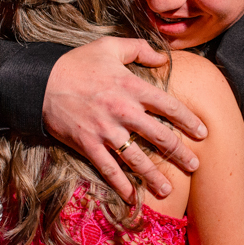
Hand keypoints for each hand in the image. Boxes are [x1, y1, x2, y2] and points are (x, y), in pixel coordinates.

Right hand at [43, 37, 206, 200]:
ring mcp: (105, 130)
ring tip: (168, 189)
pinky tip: (133, 198)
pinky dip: (121, 185)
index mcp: (132, 86)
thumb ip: (140, 49)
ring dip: (154, 176)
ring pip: (137, 158)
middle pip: (159, 136)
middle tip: (195, 165)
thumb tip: (164, 57)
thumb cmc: (77, 62)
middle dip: (180, 152)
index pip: (169, 106)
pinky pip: (108, 169)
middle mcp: (123, 111)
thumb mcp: (109, 46)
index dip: (188, 120)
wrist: (40, 81)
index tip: (202, 132)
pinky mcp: (88, 145)